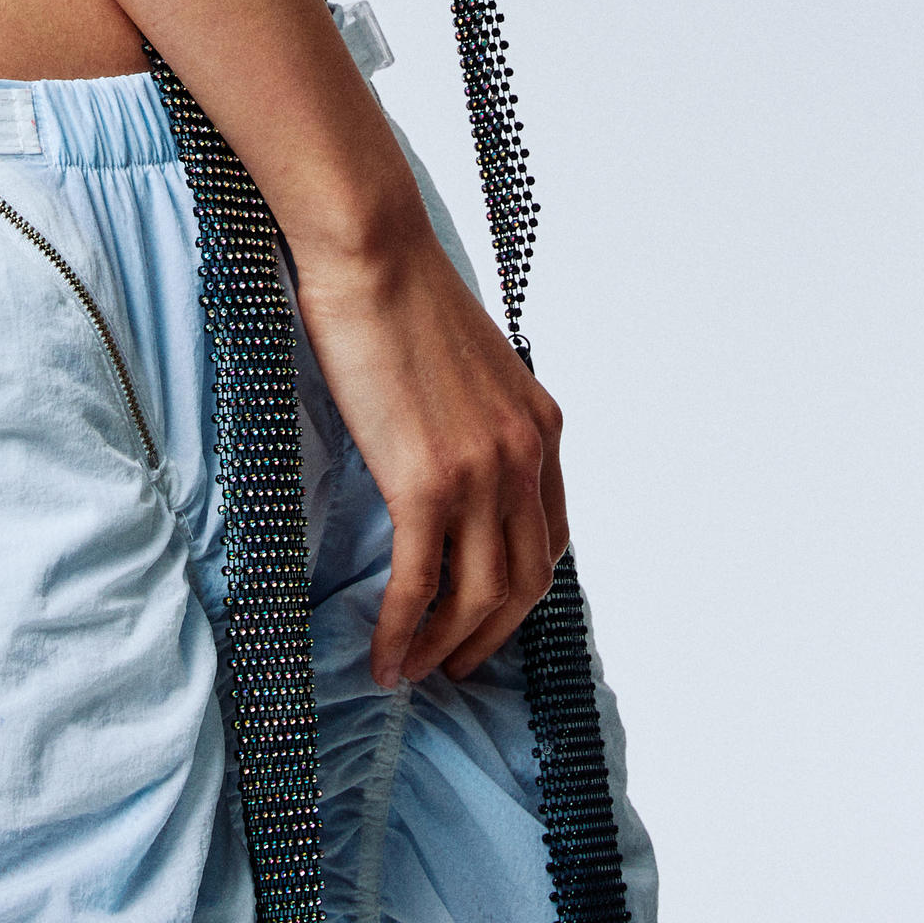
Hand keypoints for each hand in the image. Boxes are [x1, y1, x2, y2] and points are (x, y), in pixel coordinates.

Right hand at [293, 218, 567, 686]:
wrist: (373, 250)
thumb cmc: (401, 291)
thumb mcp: (470, 362)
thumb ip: (476, 417)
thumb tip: (446, 455)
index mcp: (542, 425)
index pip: (550, 536)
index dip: (520, 591)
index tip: (486, 617)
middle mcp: (525, 455)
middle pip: (526, 583)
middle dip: (491, 637)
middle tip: (453, 666)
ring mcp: (480, 474)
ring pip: (477, 598)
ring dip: (444, 648)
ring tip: (410, 672)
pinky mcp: (427, 482)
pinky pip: (420, 584)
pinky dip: (402, 631)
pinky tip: (382, 654)